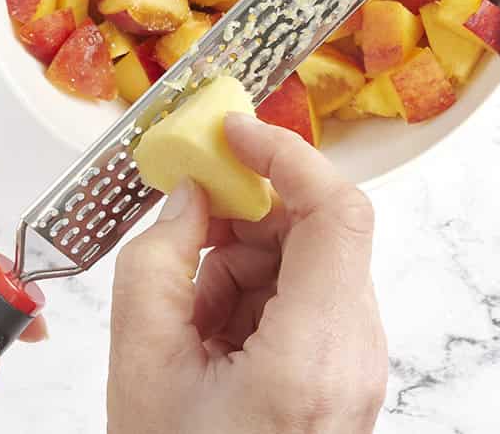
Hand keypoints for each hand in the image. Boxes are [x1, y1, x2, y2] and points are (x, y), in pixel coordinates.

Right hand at [108, 113, 386, 433]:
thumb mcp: (143, 367)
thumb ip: (158, 261)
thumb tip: (189, 196)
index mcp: (314, 353)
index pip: (336, 212)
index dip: (286, 154)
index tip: (235, 131)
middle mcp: (354, 352)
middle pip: (317, 231)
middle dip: (246, 219)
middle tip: (185, 221)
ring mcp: (356, 362)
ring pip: (306, 260)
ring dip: (242, 263)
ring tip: (189, 320)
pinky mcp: (344, 367)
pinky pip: (304, 294)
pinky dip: (253, 294)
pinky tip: (210, 337)